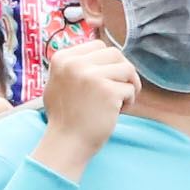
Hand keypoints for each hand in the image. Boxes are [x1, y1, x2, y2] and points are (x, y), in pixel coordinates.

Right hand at [39, 42, 138, 174]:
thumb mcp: (60, 83)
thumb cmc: (65, 117)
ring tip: (121, 101)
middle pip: (115, 53)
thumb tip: (102, 52)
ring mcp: (91, 76)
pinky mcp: (107, 91)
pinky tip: (118, 112)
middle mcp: (75, 64)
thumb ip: (75, 66)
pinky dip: (129, 101)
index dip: (107, 63)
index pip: (97, 46)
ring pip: (126, 68)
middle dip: (122, 72)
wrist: (66, 144)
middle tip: (120, 90)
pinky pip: (130, 89)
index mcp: (62, 58)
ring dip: (129, 85)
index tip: (106, 80)